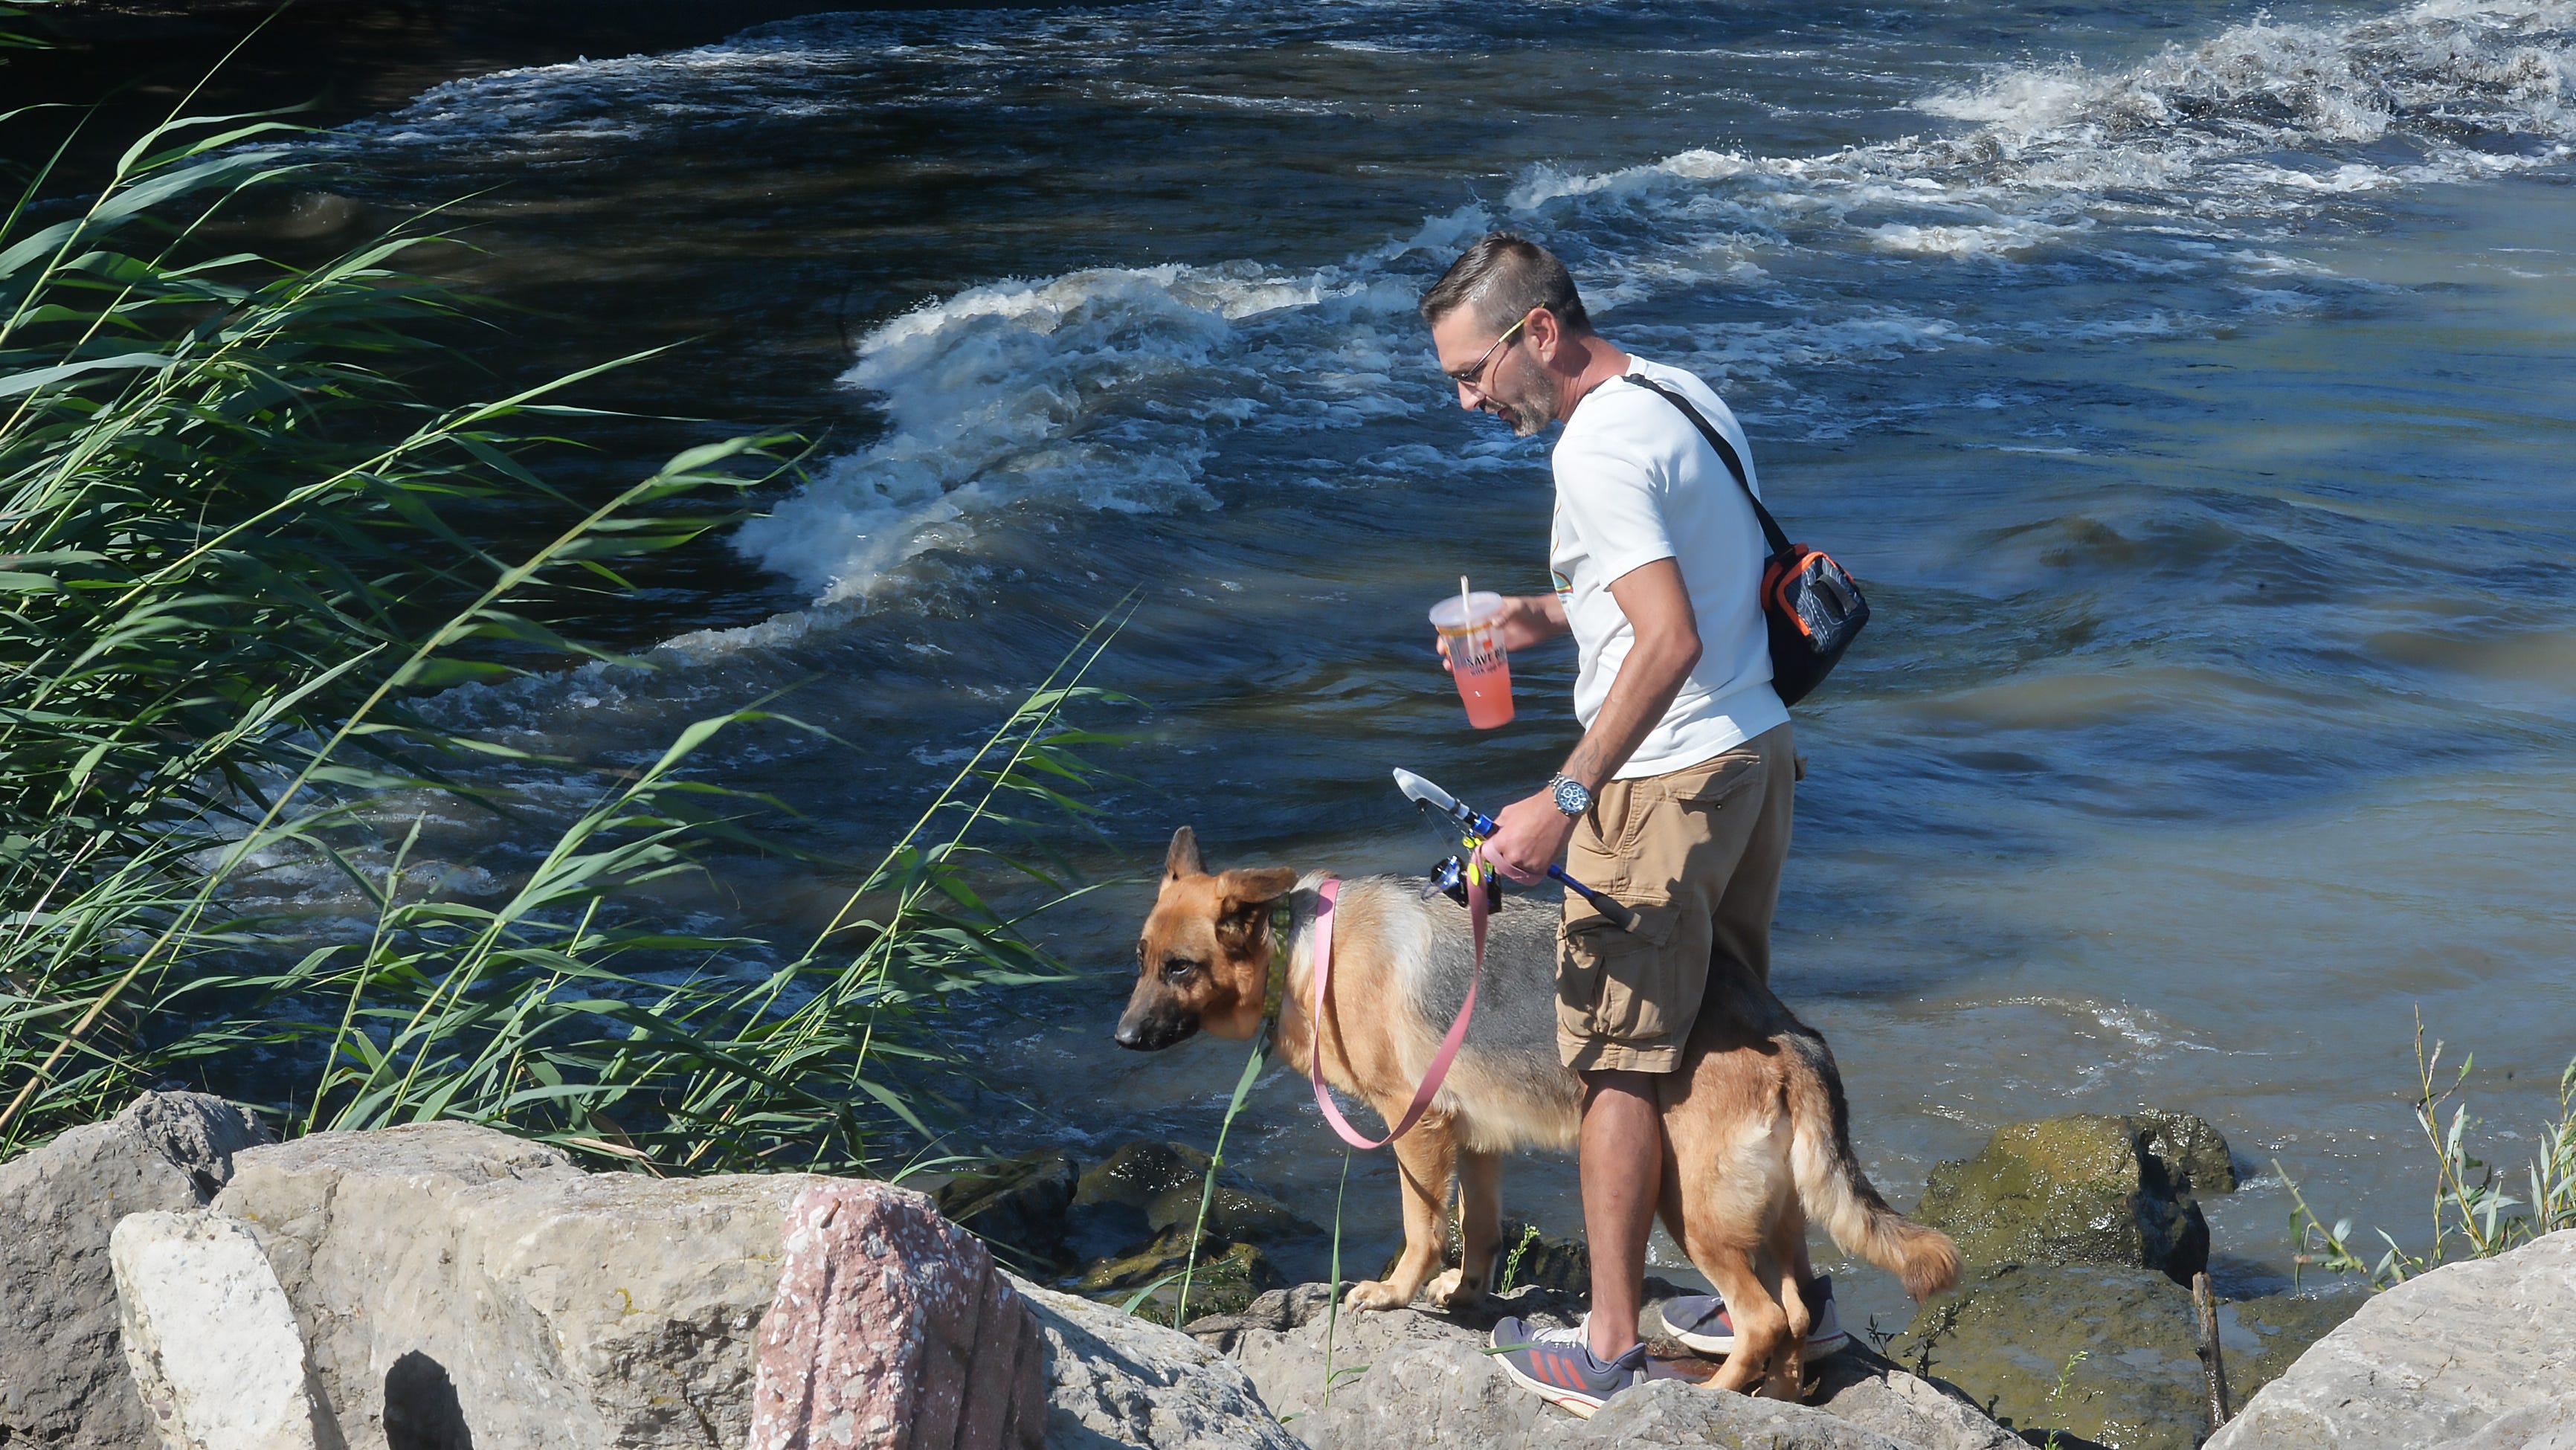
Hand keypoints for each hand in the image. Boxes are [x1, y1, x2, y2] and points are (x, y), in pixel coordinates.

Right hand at [1435, 595, 1566, 672]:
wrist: (1546, 621)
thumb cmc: (1531, 608)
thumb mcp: (1518, 607)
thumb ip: (1506, 613)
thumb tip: (1495, 624)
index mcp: (1482, 610)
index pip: (1459, 618)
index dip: (1448, 628)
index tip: (1442, 638)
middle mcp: (1482, 624)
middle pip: (1460, 635)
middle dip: (1449, 645)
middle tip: (1444, 656)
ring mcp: (1489, 637)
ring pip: (1468, 648)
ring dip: (1457, 658)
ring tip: (1450, 668)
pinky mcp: (1498, 649)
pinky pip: (1482, 657)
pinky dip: (1473, 664)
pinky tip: (1465, 673)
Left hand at [1480, 789, 1574, 884]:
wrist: (1558, 810)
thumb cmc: (1535, 808)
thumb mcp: (1507, 813)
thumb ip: (1496, 828)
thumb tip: (1490, 836)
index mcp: (1502, 842)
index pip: (1487, 857)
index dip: (1490, 854)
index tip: (1493, 853)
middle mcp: (1513, 856)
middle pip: (1500, 868)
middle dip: (1503, 861)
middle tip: (1512, 851)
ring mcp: (1527, 864)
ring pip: (1516, 873)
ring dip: (1518, 865)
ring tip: (1527, 850)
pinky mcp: (1541, 868)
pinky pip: (1531, 875)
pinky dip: (1531, 868)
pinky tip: (1535, 856)